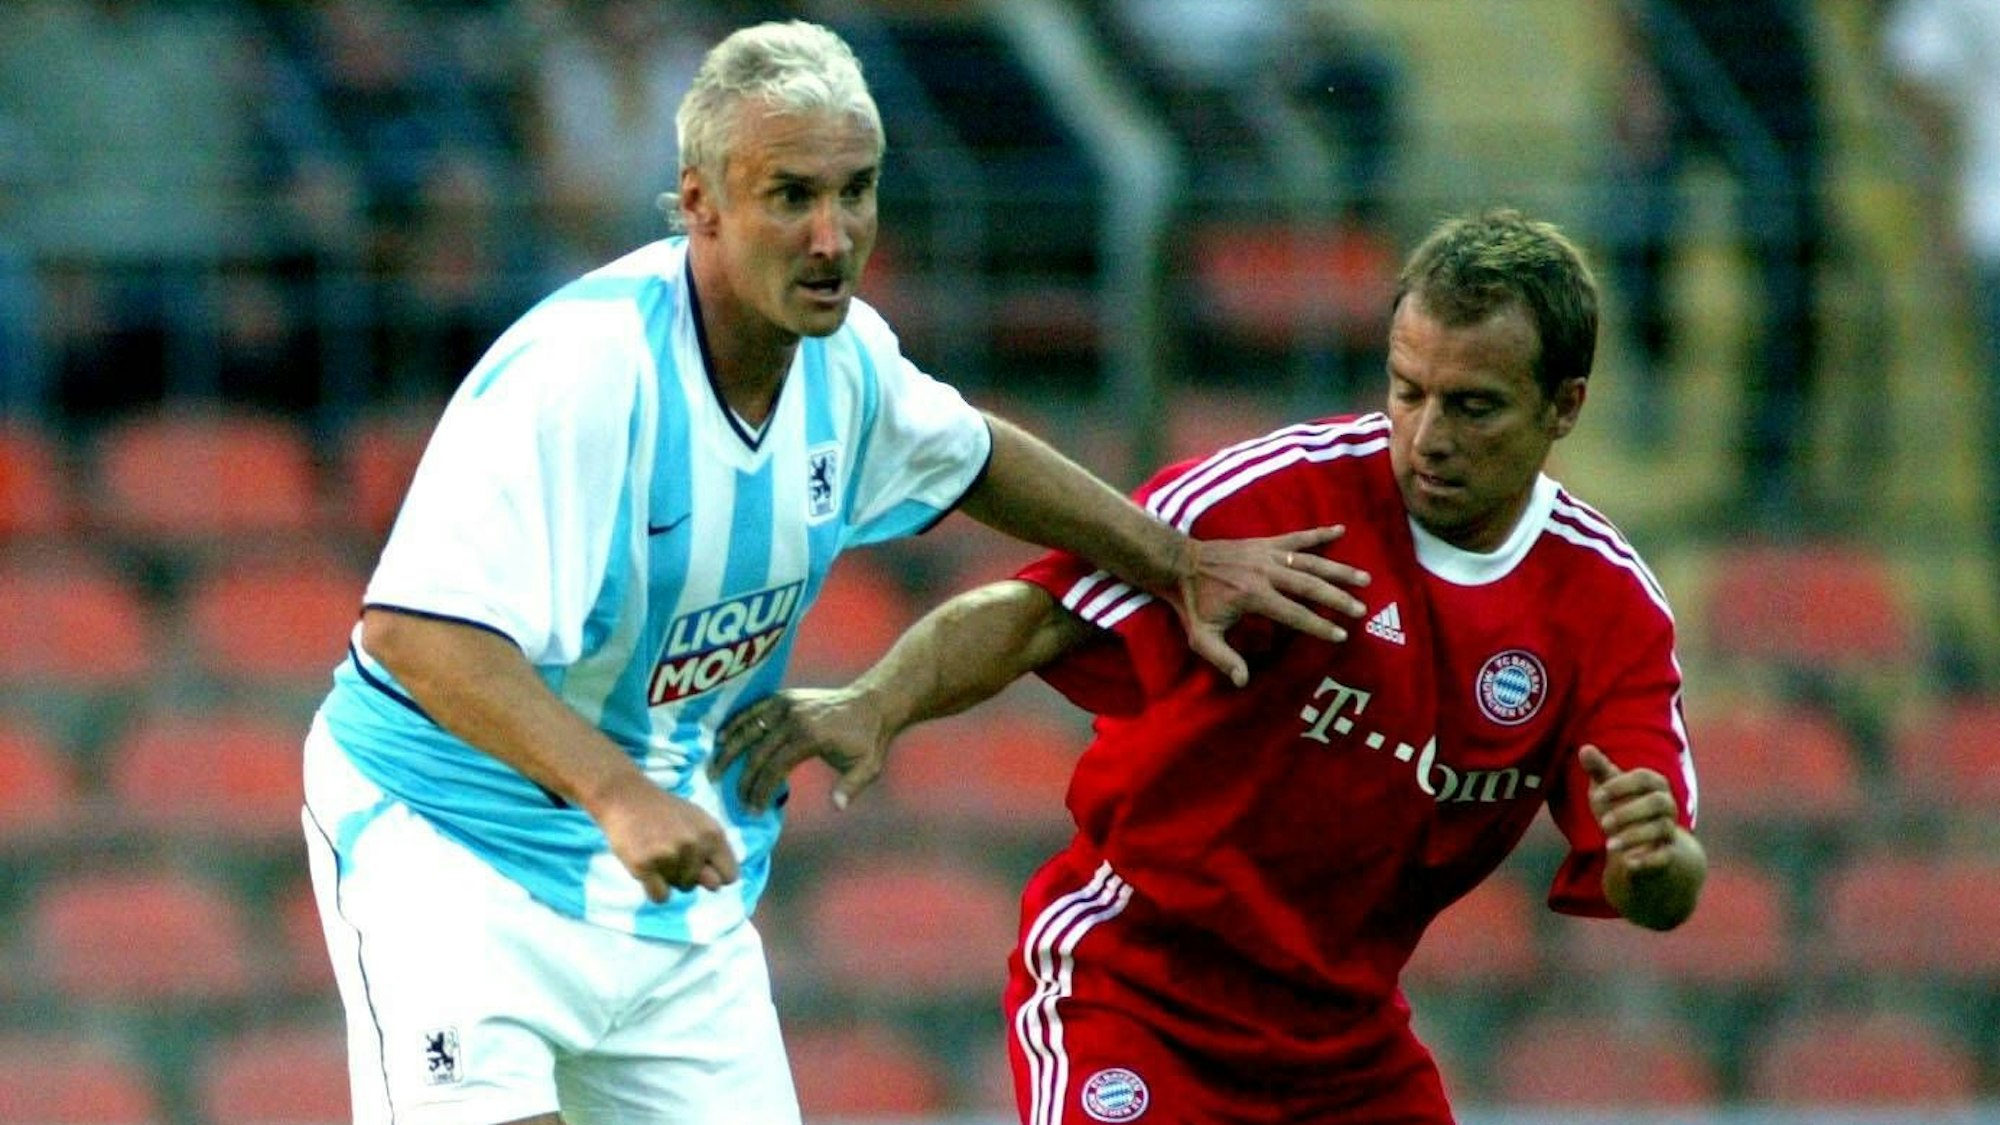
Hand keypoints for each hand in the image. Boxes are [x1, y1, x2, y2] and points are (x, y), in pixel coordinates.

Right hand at [591, 774, 740, 900]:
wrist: (625, 797)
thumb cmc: (664, 813)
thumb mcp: (697, 822)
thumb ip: (713, 850)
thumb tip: (717, 886)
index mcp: (712, 833)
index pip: (730, 876)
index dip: (717, 875)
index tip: (703, 868)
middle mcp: (694, 844)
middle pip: (707, 886)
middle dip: (694, 876)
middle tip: (675, 857)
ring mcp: (669, 854)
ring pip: (680, 888)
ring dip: (670, 877)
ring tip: (657, 852)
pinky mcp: (644, 865)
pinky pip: (660, 897)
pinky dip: (653, 889)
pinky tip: (646, 867)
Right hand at [712, 689, 890, 812]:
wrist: (874, 703)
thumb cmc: (870, 739)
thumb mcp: (868, 766)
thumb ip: (851, 786)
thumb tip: (837, 806)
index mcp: (810, 735)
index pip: (774, 767)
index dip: (760, 791)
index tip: (753, 810)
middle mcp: (793, 717)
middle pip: (756, 751)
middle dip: (742, 779)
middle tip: (733, 799)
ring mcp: (785, 704)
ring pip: (747, 727)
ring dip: (728, 750)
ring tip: (713, 770)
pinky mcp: (783, 696)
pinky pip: (751, 710)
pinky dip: (734, 724)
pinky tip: (721, 739)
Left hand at [1174, 525, 1371, 686]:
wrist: (1179, 563)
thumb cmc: (1193, 604)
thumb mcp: (1201, 637)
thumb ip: (1223, 658)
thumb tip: (1243, 681)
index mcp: (1252, 596)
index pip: (1294, 614)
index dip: (1318, 626)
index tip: (1341, 635)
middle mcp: (1264, 572)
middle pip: (1309, 586)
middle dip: (1337, 598)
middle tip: (1361, 609)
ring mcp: (1266, 554)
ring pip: (1310, 561)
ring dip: (1338, 569)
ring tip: (1363, 578)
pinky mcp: (1265, 542)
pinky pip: (1296, 536)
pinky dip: (1318, 532)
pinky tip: (1341, 528)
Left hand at [1580, 745, 1680, 873]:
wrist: (1642, 844)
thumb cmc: (1621, 806)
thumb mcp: (1609, 788)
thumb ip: (1599, 770)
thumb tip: (1584, 748)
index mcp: (1654, 784)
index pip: (1644, 778)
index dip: (1621, 785)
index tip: (1598, 795)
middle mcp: (1667, 805)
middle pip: (1657, 803)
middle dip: (1629, 812)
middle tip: (1604, 824)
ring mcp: (1669, 829)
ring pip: (1661, 829)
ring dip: (1634, 836)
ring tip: (1609, 844)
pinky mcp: (1668, 854)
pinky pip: (1664, 856)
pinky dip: (1646, 859)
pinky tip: (1627, 862)